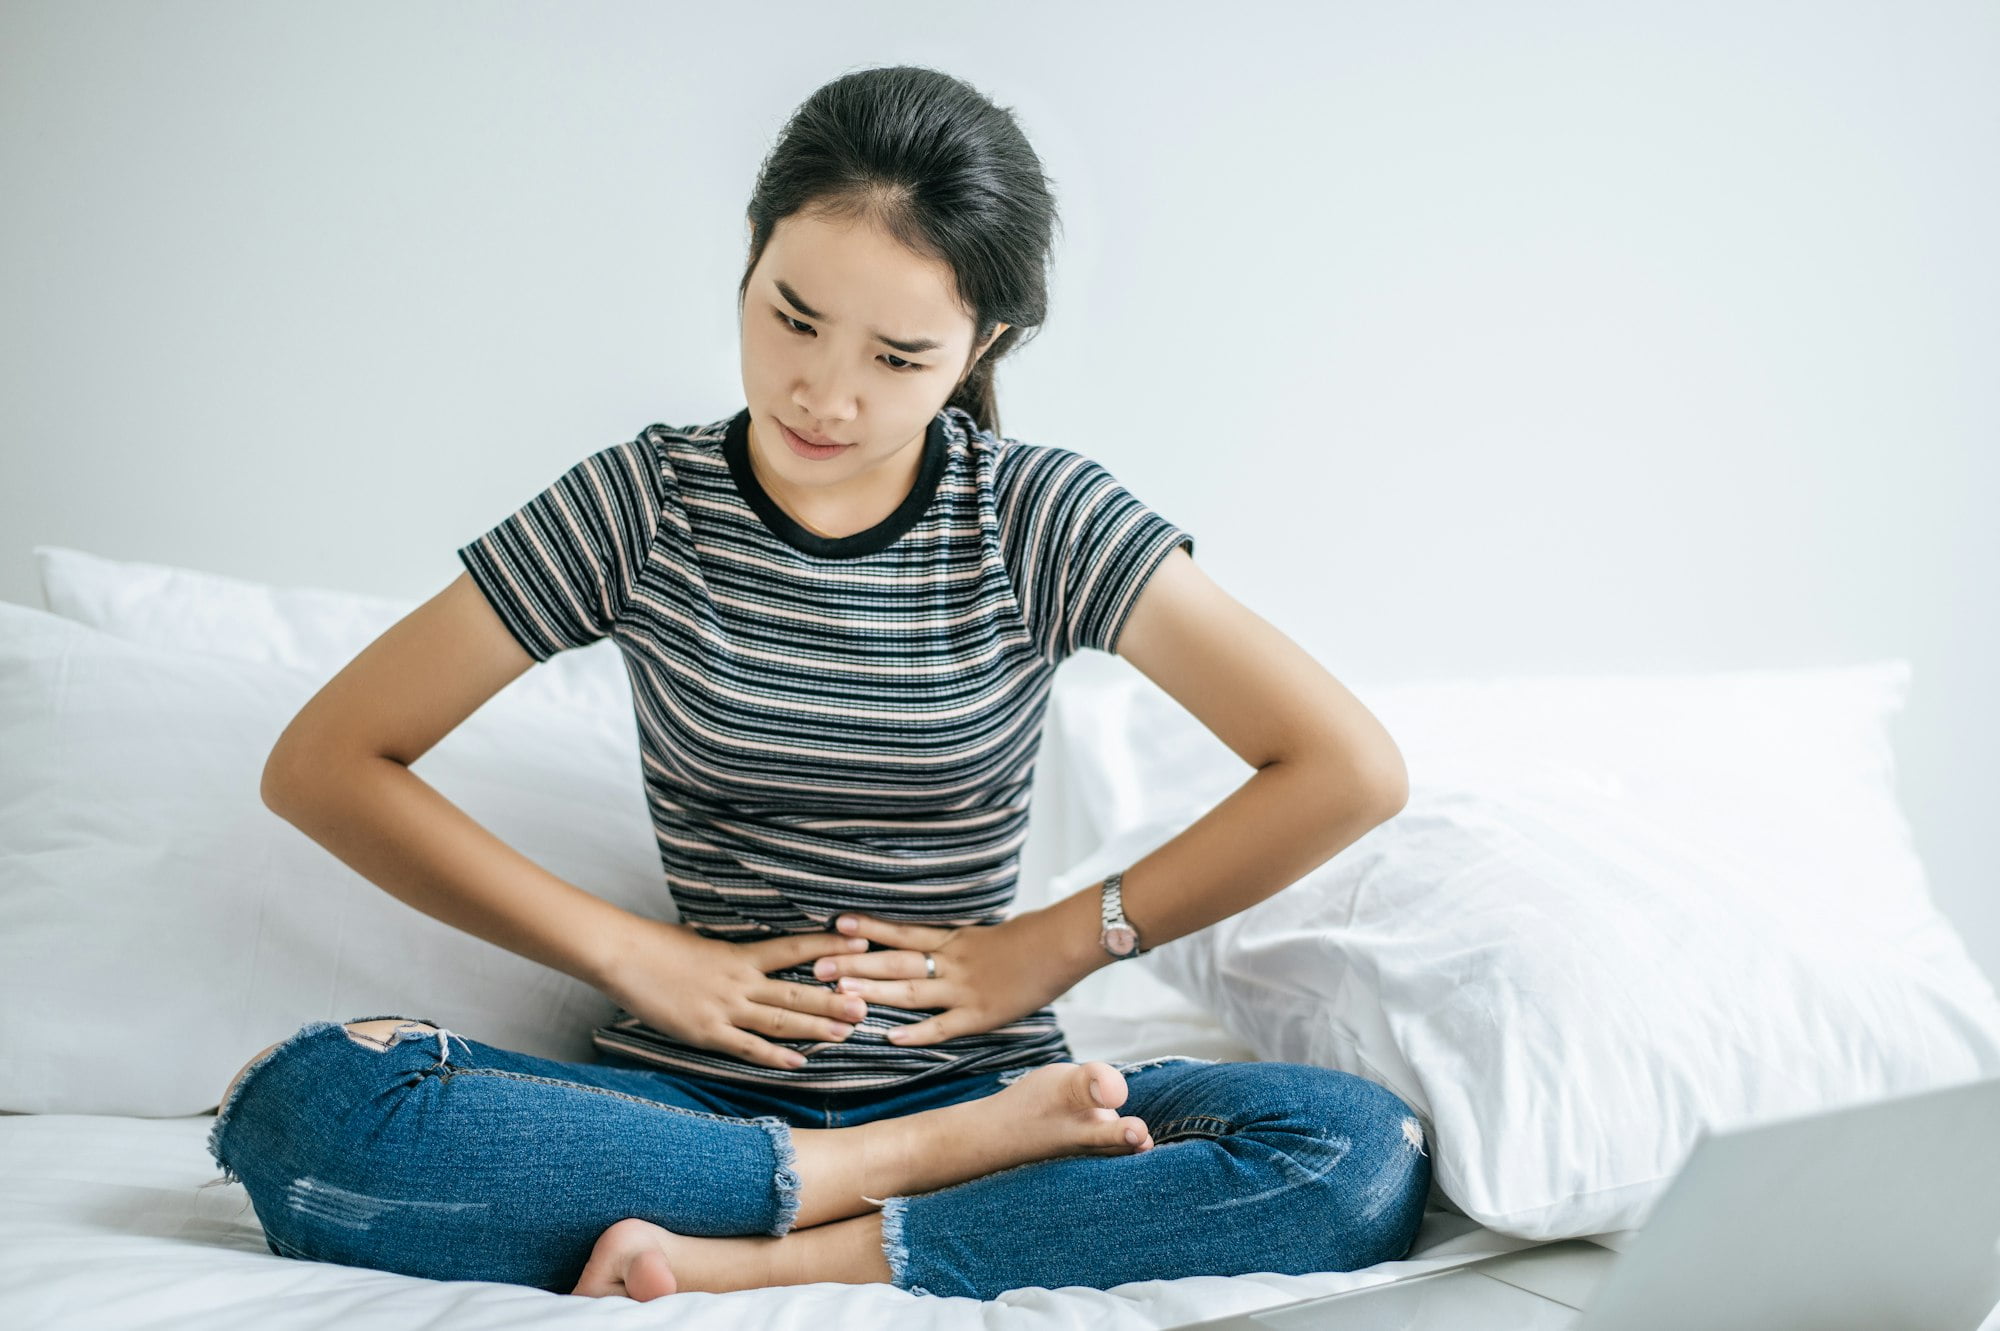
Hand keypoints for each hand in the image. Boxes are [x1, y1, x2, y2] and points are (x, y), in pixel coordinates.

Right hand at [597, 916, 876, 1069]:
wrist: (623, 955)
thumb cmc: (660, 945)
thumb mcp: (704, 940)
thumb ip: (732, 950)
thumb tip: (753, 947)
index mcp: (741, 954)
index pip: (795, 948)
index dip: (830, 946)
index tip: (862, 944)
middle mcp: (740, 980)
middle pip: (796, 990)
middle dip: (833, 999)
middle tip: (867, 1004)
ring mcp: (724, 1008)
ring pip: (779, 1019)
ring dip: (814, 1027)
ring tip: (847, 1032)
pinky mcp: (706, 1031)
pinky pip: (746, 1047)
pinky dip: (773, 1056)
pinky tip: (798, 1062)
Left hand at [812, 912, 1070, 1046]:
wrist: (1064, 944)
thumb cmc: (1032, 937)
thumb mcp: (989, 932)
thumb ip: (960, 940)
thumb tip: (934, 940)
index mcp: (954, 939)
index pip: (903, 932)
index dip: (869, 928)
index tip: (836, 924)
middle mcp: (952, 962)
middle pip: (895, 962)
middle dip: (856, 963)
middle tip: (818, 965)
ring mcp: (964, 989)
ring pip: (911, 992)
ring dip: (874, 993)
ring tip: (840, 995)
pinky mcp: (981, 1014)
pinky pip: (943, 1026)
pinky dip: (917, 1032)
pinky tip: (890, 1037)